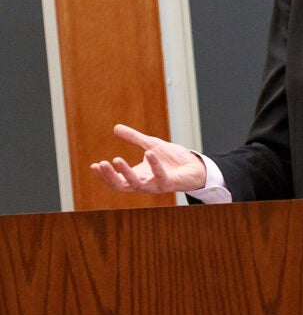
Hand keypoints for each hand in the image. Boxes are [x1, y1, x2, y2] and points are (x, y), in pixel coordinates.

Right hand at [90, 124, 207, 192]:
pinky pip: (160, 176)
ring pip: (137, 185)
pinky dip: (154, 165)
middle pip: (122, 186)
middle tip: (100, 164)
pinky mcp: (170, 183)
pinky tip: (148, 153)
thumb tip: (116, 128)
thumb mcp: (150, 144)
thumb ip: (134, 138)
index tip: (94, 165)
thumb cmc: (173, 159)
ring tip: (116, 159)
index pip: (116, 181)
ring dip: (126, 173)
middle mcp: (145, 184)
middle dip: (110, 176)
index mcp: (137, 177)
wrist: (195, 165)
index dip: (104, 175)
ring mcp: (157, 185)